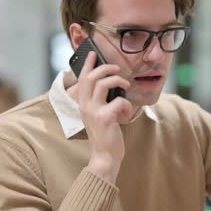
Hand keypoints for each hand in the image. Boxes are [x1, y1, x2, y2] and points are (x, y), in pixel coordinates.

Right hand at [78, 51, 133, 183]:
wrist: (104, 156)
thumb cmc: (105, 136)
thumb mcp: (99, 116)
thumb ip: (101, 102)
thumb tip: (113, 86)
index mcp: (83, 104)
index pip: (82, 79)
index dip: (88, 65)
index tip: (93, 53)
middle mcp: (85, 106)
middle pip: (91, 77)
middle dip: (106, 68)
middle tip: (118, 68)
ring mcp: (94, 111)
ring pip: (103, 84)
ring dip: (118, 80)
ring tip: (126, 85)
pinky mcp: (105, 117)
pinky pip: (119, 101)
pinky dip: (127, 105)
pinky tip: (127, 113)